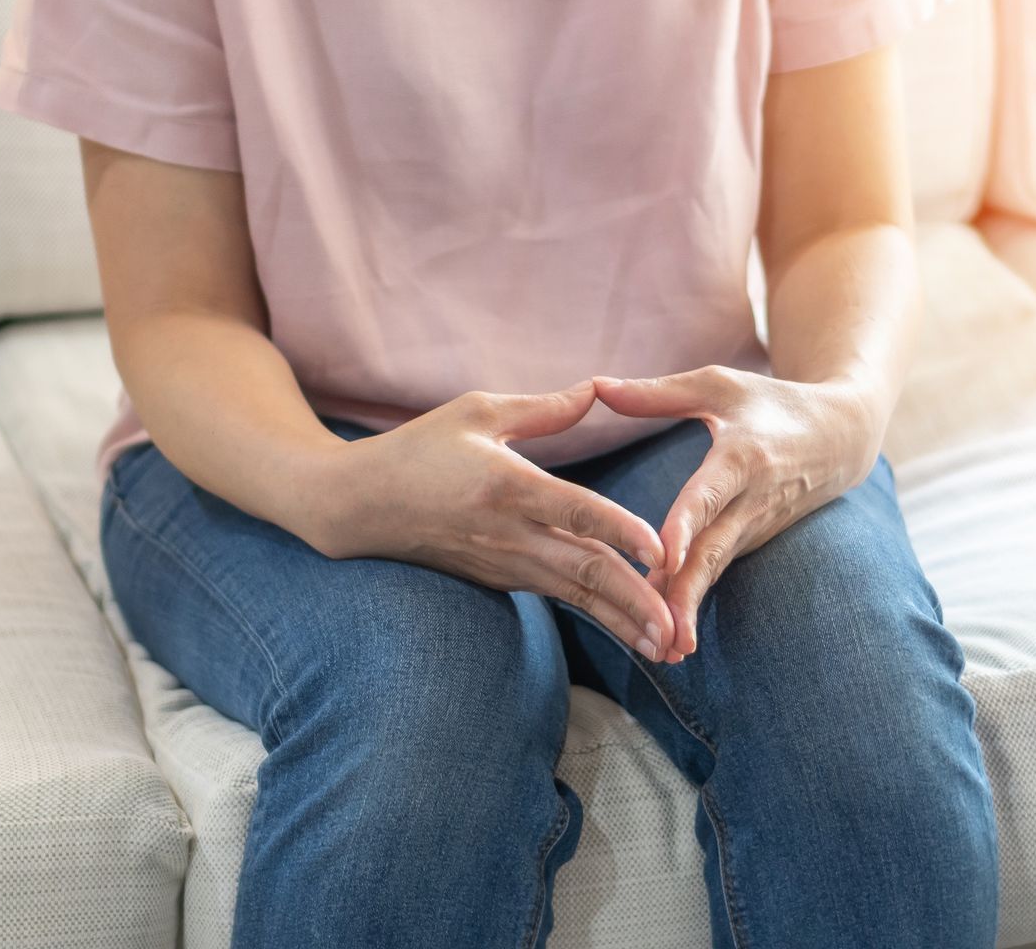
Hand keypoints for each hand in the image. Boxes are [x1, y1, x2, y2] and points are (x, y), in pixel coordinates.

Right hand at [311, 382, 674, 658]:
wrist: (357, 506)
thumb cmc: (419, 449)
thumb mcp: (476, 412)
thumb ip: (544, 408)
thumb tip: (599, 388)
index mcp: (507, 485)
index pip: (575, 511)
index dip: (621, 531)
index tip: (662, 552)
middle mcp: (509, 533)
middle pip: (583, 570)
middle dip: (634, 602)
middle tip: (678, 627)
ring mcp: (505, 563)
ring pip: (576, 595)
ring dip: (623, 622)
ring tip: (668, 647)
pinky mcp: (502, 580)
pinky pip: (561, 597)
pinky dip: (600, 616)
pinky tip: (636, 632)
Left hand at [594, 367, 882, 661]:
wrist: (842, 437)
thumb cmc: (773, 404)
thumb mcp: (720, 386)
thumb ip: (657, 393)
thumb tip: (597, 387)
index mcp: (742, 457)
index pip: (710, 495)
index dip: (687, 526)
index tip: (666, 556)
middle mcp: (751, 501)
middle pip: (714, 552)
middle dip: (688, 594)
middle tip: (665, 634)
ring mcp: (753, 528)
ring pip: (715, 571)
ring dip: (690, 610)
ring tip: (664, 650)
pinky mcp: (749, 542)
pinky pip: (716, 573)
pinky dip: (693, 603)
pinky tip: (667, 638)